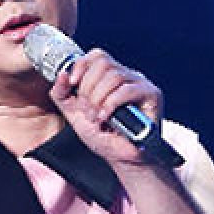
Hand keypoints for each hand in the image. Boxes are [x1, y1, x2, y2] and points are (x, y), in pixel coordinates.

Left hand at [49, 48, 163, 168]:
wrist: (121, 157)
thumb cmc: (103, 136)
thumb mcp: (74, 114)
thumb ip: (62, 94)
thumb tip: (62, 74)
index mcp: (109, 76)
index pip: (97, 55)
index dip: (82, 66)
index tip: (72, 83)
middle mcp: (126, 76)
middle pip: (103, 63)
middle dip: (89, 87)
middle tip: (88, 109)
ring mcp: (140, 83)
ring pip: (114, 76)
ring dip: (99, 98)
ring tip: (97, 116)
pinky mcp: (151, 95)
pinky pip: (127, 90)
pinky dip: (111, 104)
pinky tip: (106, 117)